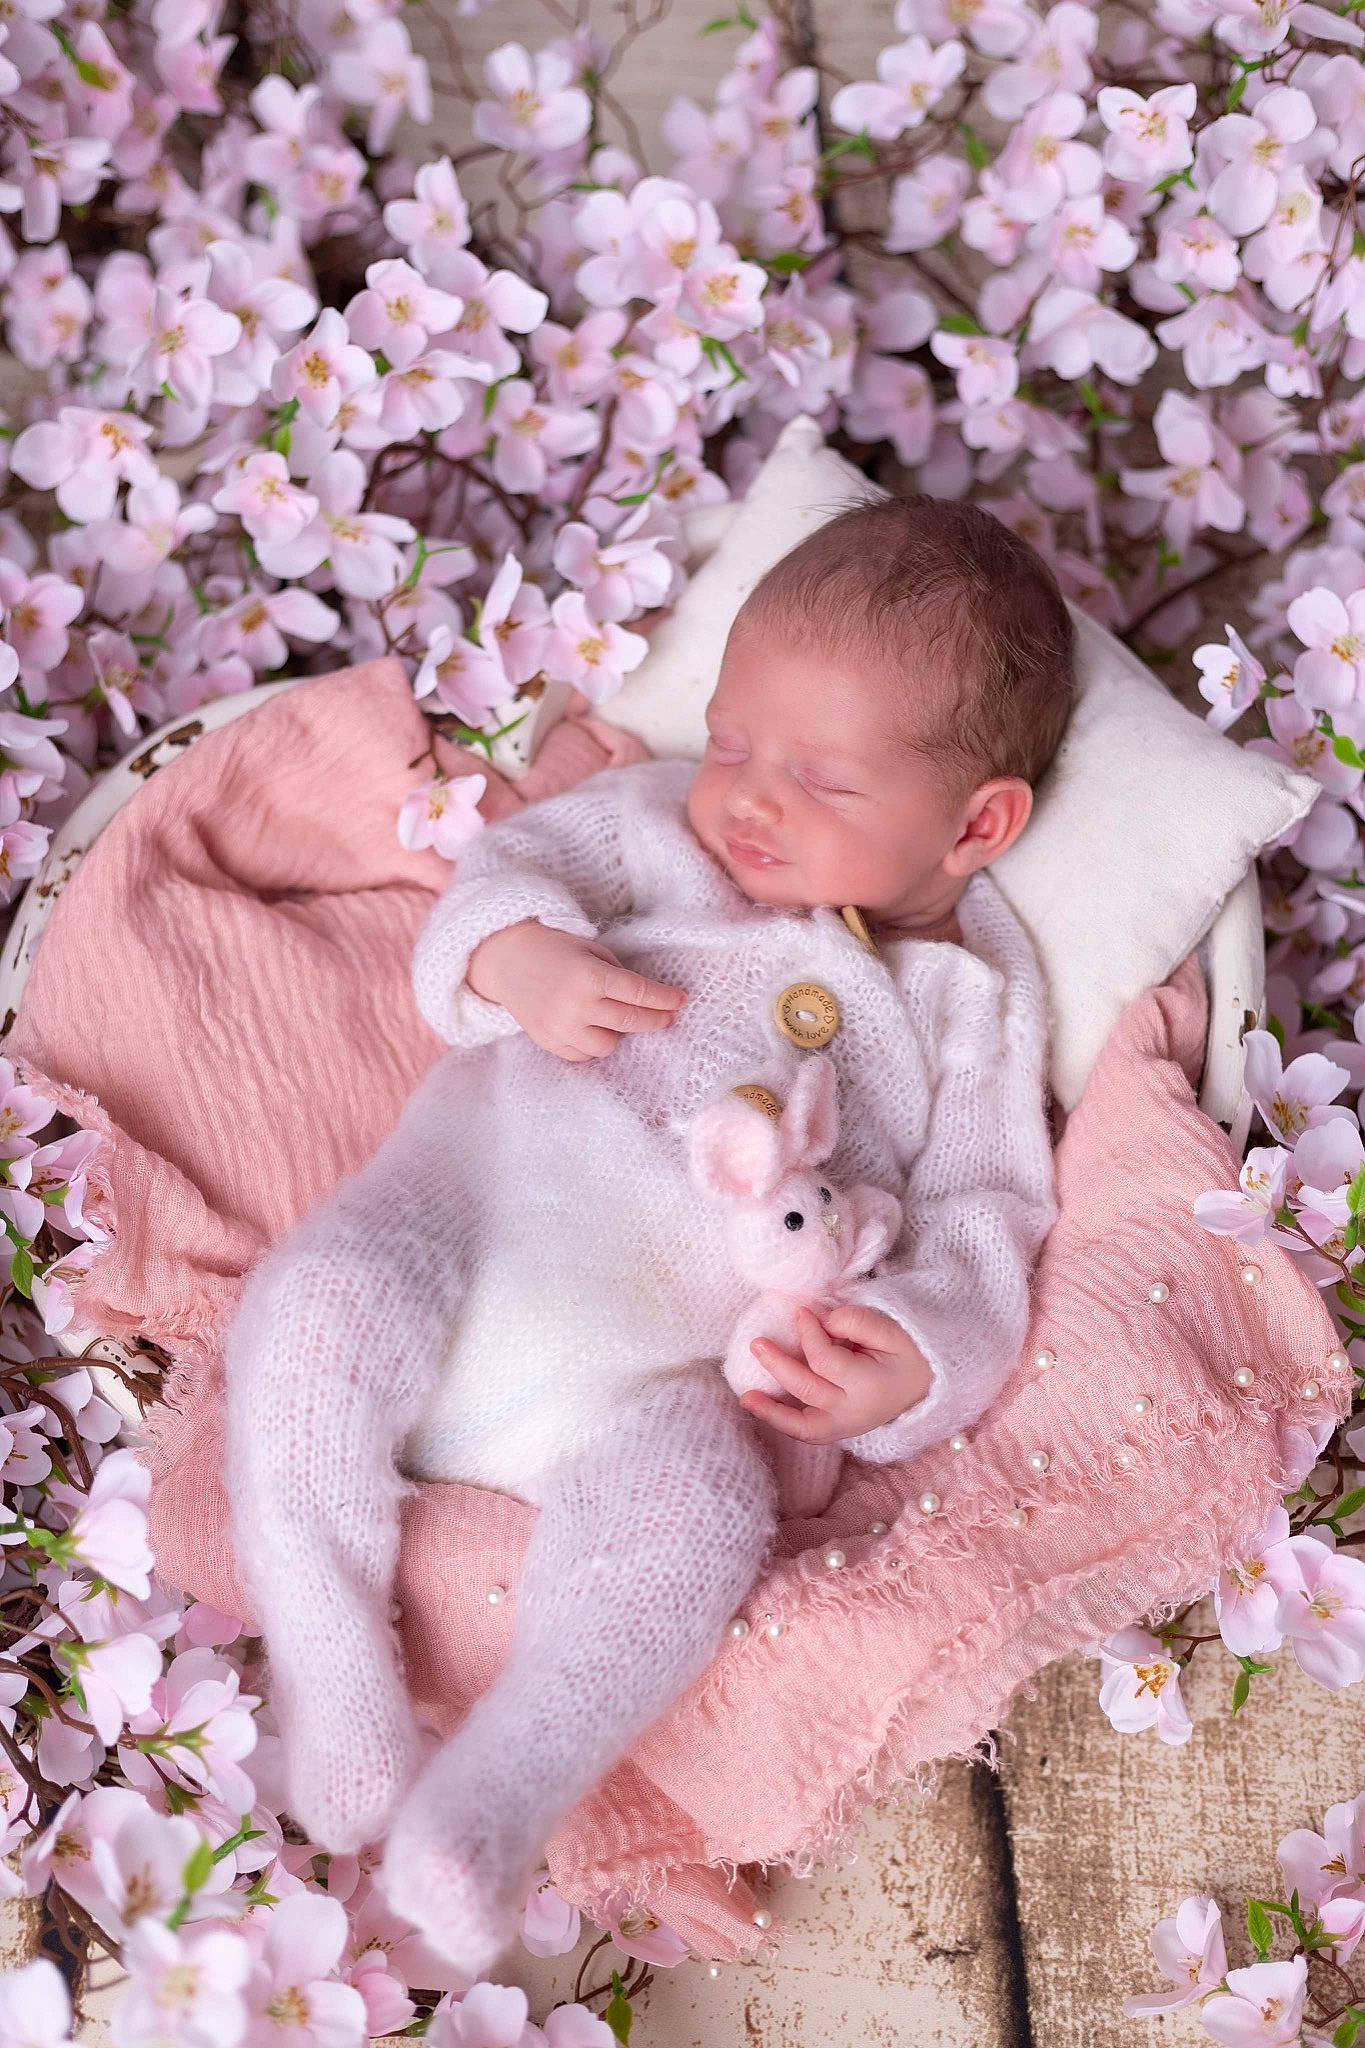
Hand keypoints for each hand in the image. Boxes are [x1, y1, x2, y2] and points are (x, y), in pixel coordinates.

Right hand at [466, 920, 685, 1062]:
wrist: (506, 959)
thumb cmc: (553, 948)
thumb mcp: (590, 949)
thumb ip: (617, 973)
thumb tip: (644, 999)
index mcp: (589, 976)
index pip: (638, 993)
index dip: (664, 999)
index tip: (680, 1001)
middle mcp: (576, 1006)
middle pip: (630, 1021)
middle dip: (655, 1019)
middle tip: (668, 1016)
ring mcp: (560, 1028)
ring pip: (608, 1046)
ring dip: (617, 1032)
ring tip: (612, 1017)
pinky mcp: (548, 1042)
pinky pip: (583, 1055)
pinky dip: (592, 1044)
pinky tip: (590, 1027)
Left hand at [741, 1303, 932, 1443]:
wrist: (922, 1385)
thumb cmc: (905, 1353)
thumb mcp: (890, 1330)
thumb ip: (857, 1322)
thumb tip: (821, 1322)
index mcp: (869, 1385)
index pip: (826, 1360)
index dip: (808, 1333)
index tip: (800, 1312)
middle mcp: (854, 1411)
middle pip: (808, 1389)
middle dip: (779, 1365)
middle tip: (757, 1342)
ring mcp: (844, 1426)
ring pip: (802, 1425)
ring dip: (771, 1411)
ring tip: (746, 1397)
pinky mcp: (834, 1431)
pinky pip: (804, 1432)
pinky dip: (781, 1422)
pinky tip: (757, 1407)